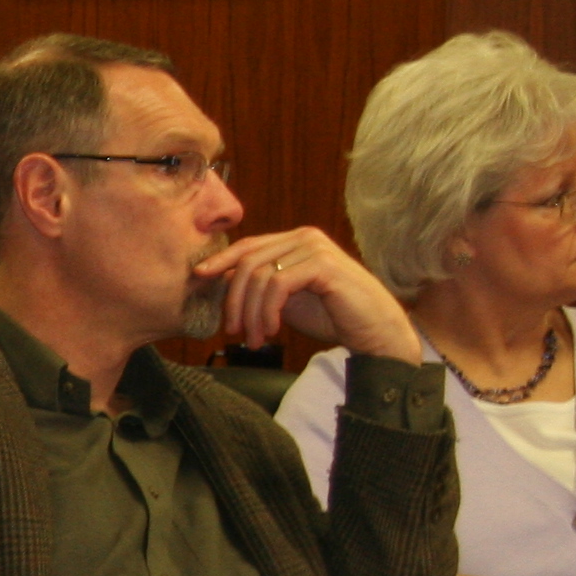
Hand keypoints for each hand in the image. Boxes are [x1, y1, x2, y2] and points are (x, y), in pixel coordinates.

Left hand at [192, 227, 420, 361]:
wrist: (375, 332)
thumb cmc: (333, 316)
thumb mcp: (287, 300)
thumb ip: (261, 286)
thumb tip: (224, 280)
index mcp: (295, 241)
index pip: (248, 246)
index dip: (220, 261)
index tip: (199, 279)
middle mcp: (304, 237)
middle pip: (248, 260)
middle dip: (233, 299)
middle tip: (233, 331)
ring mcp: (314, 248)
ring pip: (259, 275)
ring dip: (250, 312)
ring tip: (254, 339)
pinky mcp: (322, 265)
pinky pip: (277, 284)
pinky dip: (266, 311)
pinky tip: (270, 331)